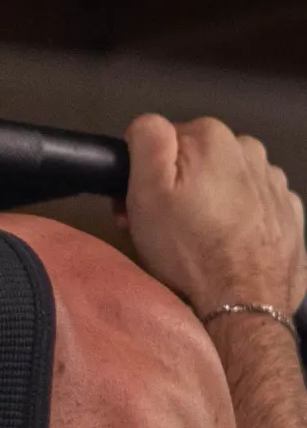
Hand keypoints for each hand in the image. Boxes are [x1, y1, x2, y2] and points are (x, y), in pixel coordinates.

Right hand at [122, 112, 306, 319]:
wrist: (244, 303)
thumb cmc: (191, 251)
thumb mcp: (147, 192)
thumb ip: (147, 141)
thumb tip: (149, 125)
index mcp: (212, 139)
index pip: (164, 142)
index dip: (146, 176)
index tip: (139, 208)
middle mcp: (250, 151)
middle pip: (199, 162)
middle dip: (180, 190)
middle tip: (164, 231)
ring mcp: (274, 183)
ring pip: (228, 185)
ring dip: (210, 206)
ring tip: (197, 244)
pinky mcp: (288, 213)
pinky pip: (254, 208)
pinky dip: (239, 223)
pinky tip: (226, 248)